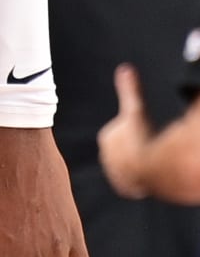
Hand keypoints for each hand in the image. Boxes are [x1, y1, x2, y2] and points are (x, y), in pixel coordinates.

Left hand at [98, 63, 152, 197]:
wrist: (149, 167)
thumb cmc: (142, 136)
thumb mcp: (136, 109)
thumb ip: (129, 90)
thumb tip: (125, 68)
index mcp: (107, 138)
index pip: (121, 133)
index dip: (135, 132)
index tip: (144, 133)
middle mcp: (106, 158)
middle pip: (126, 150)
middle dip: (137, 149)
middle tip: (150, 147)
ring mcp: (116, 173)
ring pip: (131, 166)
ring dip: (139, 165)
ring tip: (151, 160)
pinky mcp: (126, 188)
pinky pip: (134, 182)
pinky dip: (141, 180)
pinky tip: (149, 174)